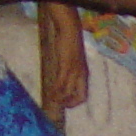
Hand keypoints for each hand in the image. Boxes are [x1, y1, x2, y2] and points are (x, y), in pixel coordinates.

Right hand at [37, 2, 87, 117]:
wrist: (70, 31)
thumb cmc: (70, 44)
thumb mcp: (72, 60)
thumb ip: (69, 70)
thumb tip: (62, 78)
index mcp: (84, 74)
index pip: (84, 94)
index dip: (76, 102)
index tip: (66, 104)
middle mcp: (82, 74)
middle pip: (80, 97)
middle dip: (69, 103)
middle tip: (59, 104)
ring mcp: (74, 71)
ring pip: (68, 91)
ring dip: (59, 98)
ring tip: (51, 100)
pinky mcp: (66, 66)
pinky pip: (61, 82)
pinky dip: (56, 90)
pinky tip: (50, 92)